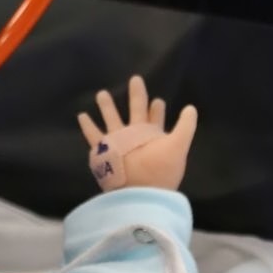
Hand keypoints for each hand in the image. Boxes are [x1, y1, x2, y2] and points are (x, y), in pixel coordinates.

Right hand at [77, 76, 198, 191]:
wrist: (141, 193)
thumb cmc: (160, 169)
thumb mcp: (178, 145)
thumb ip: (185, 126)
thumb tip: (191, 108)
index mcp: (153, 136)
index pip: (155, 119)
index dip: (157, 109)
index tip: (157, 100)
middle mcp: (136, 137)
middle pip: (135, 112)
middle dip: (136, 97)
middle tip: (135, 79)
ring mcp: (120, 143)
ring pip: (112, 119)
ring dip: (108, 107)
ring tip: (102, 93)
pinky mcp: (105, 150)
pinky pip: (94, 136)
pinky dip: (87, 126)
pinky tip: (81, 115)